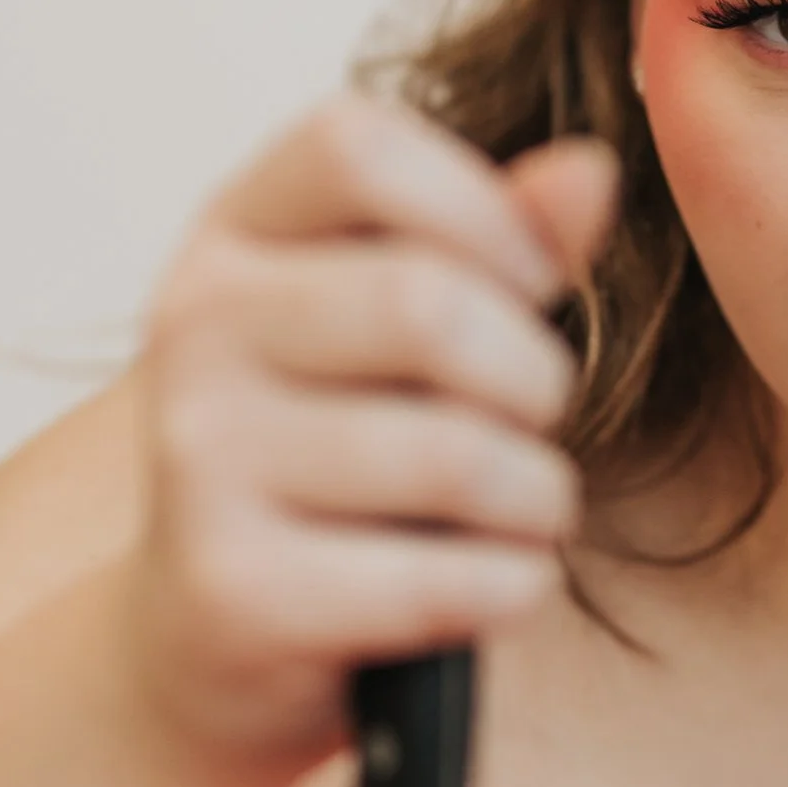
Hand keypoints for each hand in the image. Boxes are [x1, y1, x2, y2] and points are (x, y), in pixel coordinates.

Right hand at [128, 95, 616, 777]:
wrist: (210, 639)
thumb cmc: (338, 456)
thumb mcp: (401, 323)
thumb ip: (500, 238)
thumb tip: (592, 171)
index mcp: (235, 231)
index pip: (360, 146)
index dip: (485, 212)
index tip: (527, 287)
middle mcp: (195, 327)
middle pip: (425, 305)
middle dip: (533, 381)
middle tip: (529, 426)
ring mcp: (199, 459)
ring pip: (454, 456)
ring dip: (537, 500)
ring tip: (520, 515)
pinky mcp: (233, 591)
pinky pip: (443, 579)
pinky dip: (510, 588)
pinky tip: (488, 586)